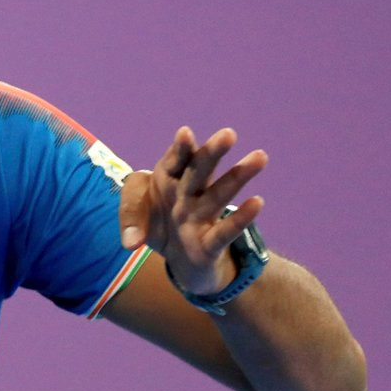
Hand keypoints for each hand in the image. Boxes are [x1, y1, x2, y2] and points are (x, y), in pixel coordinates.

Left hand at [119, 127, 267, 294]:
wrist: (177, 257)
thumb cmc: (156, 224)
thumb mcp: (134, 219)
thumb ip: (131, 223)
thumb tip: (130, 242)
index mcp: (167, 180)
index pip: (174, 161)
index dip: (181, 149)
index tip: (185, 133)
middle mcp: (187, 194)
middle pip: (200, 171)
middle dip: (211, 153)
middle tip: (228, 134)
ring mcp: (200, 217)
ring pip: (220, 194)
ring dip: (238, 176)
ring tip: (260, 156)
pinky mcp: (210, 244)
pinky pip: (225, 231)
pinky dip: (240, 219)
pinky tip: (257, 202)